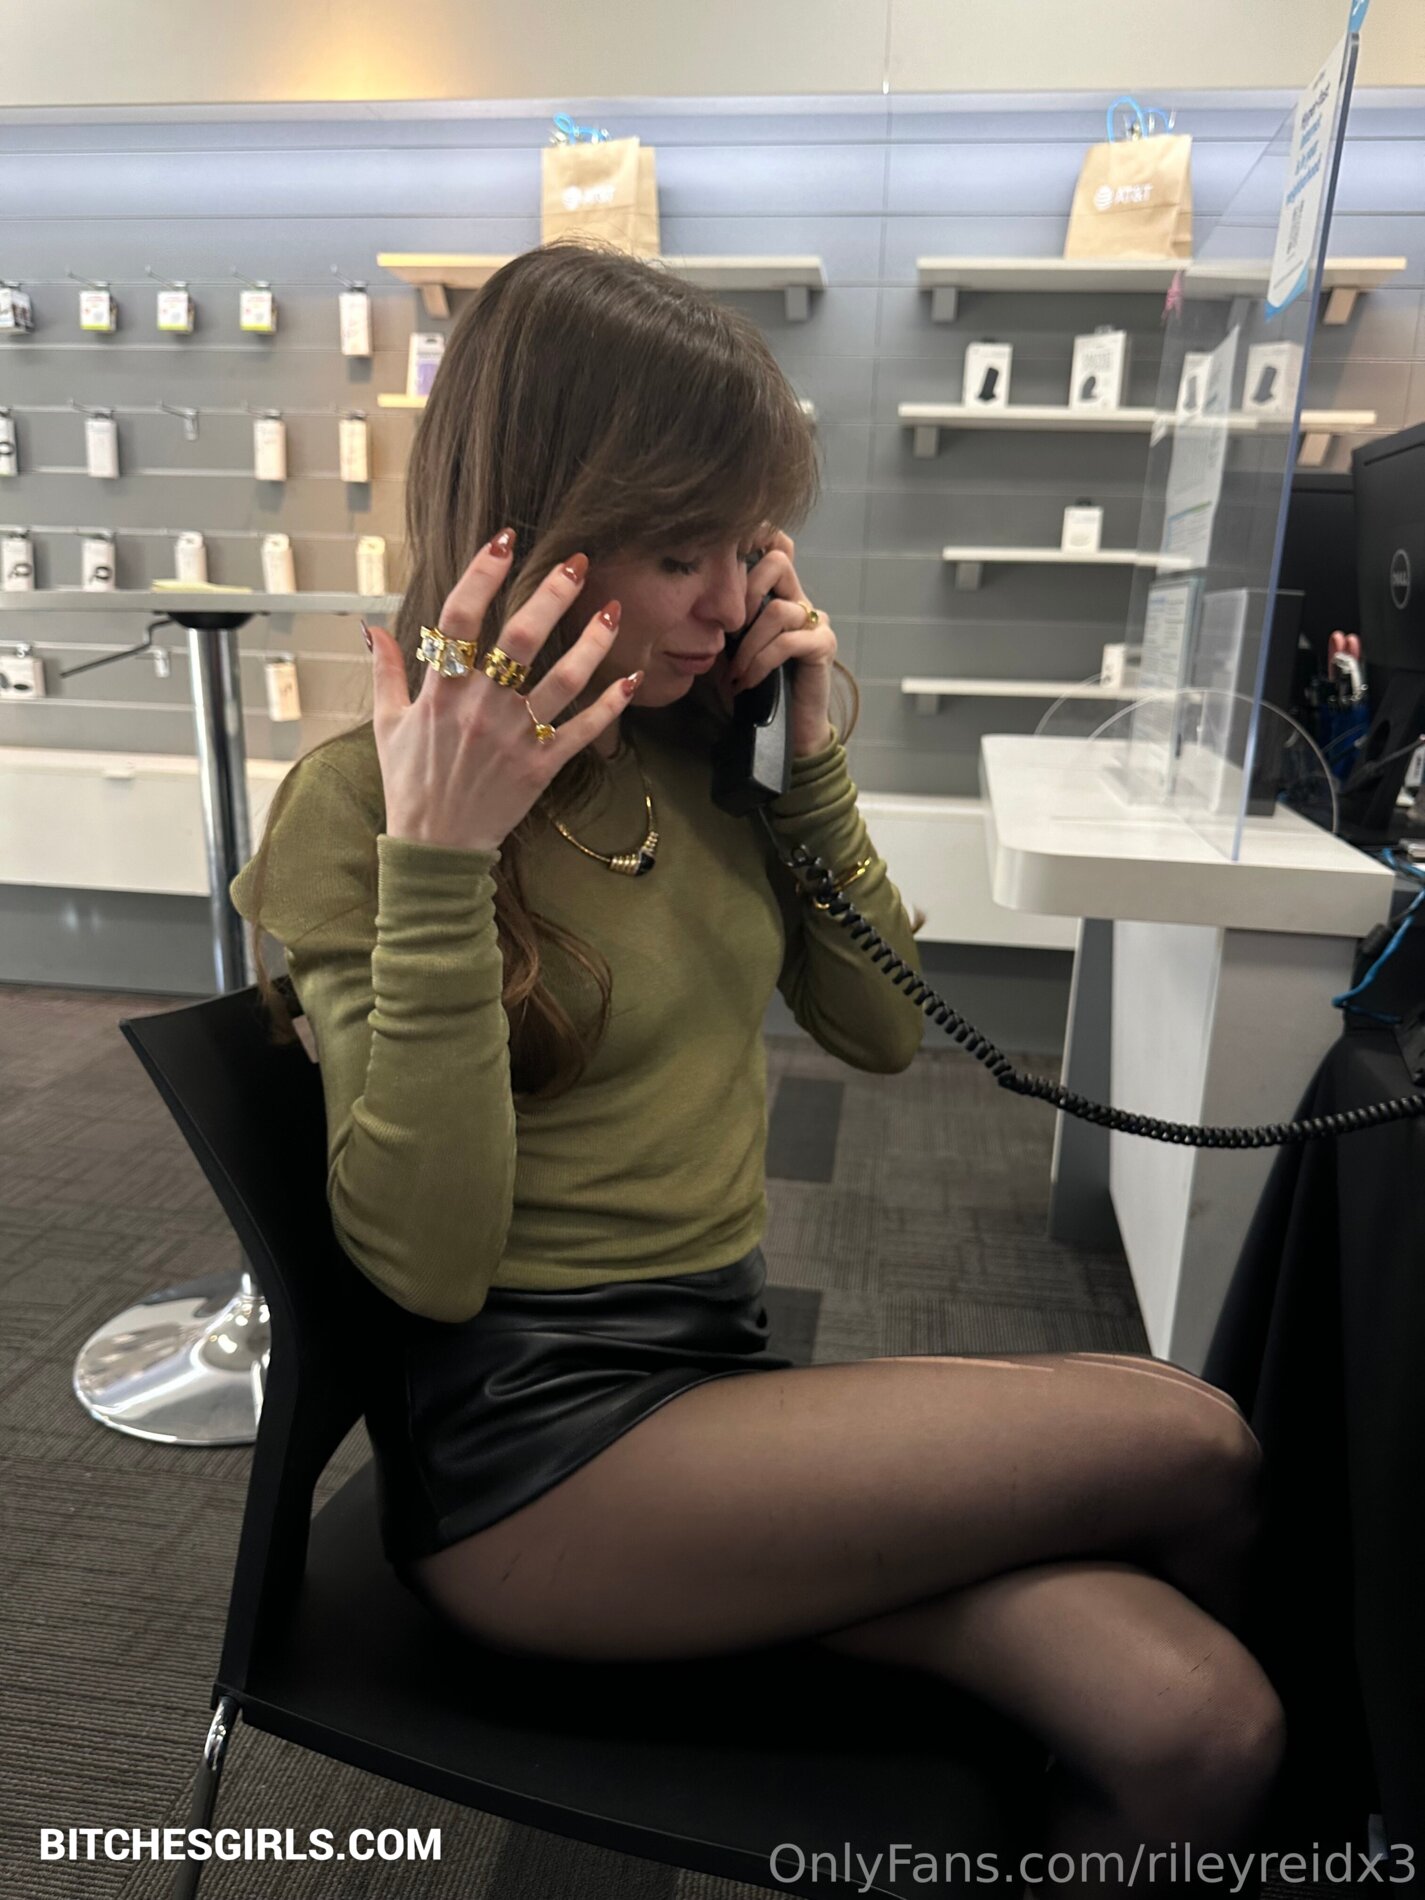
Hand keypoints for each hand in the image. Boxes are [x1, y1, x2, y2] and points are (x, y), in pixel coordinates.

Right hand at [363, 531, 634, 853]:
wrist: (435, 847)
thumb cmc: (409, 783)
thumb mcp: (386, 725)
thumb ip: (385, 672)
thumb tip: (372, 627)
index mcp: (440, 693)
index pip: (459, 620)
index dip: (482, 575)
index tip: (504, 539)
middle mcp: (480, 709)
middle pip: (520, 641)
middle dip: (550, 596)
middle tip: (575, 561)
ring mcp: (515, 739)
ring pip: (561, 682)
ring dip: (591, 643)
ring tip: (614, 609)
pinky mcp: (541, 768)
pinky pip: (581, 732)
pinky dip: (610, 706)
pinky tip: (633, 678)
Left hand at [724, 526, 836, 755]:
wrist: (788, 731)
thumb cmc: (754, 690)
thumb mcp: (729, 649)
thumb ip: (720, 623)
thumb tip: (687, 601)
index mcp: (778, 595)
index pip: (775, 548)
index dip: (754, 541)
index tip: (722, 564)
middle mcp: (801, 601)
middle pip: (778, 562)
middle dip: (744, 592)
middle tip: (728, 631)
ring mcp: (815, 623)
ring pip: (779, 609)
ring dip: (749, 644)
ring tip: (736, 672)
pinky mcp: (823, 646)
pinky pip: (789, 641)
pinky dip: (762, 661)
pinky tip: (748, 681)